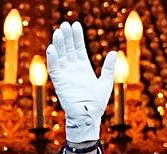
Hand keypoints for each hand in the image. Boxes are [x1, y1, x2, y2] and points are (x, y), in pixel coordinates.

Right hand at [46, 21, 115, 142]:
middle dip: (67, 37)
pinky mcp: (59, 82)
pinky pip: (54, 68)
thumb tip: (114, 52)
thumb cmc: (97, 103)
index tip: (75, 25)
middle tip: (66, 24)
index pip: (78, 48)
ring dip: (59, 44)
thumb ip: (108, 68)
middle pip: (68, 49)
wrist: (89, 117)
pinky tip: (52, 48)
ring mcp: (65, 75)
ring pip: (60, 56)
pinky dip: (52, 59)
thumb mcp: (106, 83)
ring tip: (59, 32)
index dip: (77, 37)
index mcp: (84, 68)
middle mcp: (73, 69)